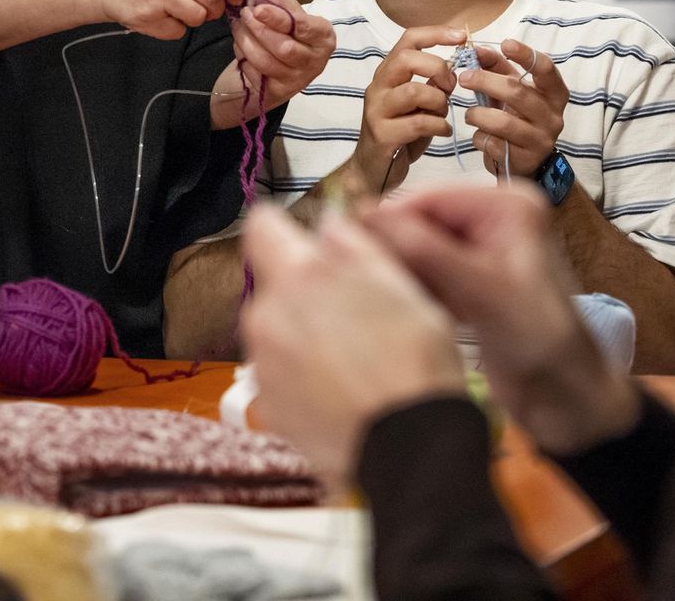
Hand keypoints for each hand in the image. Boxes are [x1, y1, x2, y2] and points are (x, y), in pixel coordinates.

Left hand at [226, 0, 335, 109]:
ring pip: (266, 61)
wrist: (287, 66)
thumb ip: (278, 3)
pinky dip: (243, 56)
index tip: (257, 8)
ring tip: (238, 26)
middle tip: (244, 14)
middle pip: (284, 47)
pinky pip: (255, 72)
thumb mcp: (292, 14)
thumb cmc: (292, 35)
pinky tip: (242, 45)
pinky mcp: (280, 91)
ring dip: (246, 41)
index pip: (302, 27)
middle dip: (259, 29)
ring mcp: (298, 79)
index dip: (277, 18)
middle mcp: (315, 61)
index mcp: (323, 37)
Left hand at [241, 205, 465, 485]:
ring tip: (353, 353)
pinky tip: (341, 385)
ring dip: (303, 330)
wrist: (409, 451)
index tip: (303, 236)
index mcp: (298, 278)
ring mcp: (263, 366)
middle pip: (273, 282)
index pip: (261, 225)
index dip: (283, 225)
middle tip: (352, 306)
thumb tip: (329, 224)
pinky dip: (302, 371)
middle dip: (304, 287)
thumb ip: (353, 243)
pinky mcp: (269, 406)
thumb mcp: (398, 283)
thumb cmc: (413, 364)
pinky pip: (280, 371)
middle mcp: (266, 317)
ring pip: (276, 327)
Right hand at [345, 26, 464, 194]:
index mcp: (388, 74)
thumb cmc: (400, 135)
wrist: (372, 172)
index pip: (408, 40)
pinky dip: (439, 126)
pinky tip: (442, 132)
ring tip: (443, 114)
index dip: (435, 34)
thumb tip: (454, 69)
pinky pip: (418, 123)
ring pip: (414, 90)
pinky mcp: (382, 134)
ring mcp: (377, 110)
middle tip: (451, 87)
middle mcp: (378, 87)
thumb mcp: (419, 106)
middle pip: (407, 58)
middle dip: (438, 68)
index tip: (461, 36)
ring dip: (439, 101)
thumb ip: (432, 86)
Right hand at [366, 185, 639, 454]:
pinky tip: (389, 304)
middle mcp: (494, 218)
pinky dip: (409, 286)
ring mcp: (481, 250)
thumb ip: (426, 251)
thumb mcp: (483, 291)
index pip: (430, 198)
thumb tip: (364, 215)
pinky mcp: (469, 282)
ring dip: (394, 267)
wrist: (570, 404)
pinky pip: (425, 272)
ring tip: (361, 289)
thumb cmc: (540, 343)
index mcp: (508, 204)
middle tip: (345, 271)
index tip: (338, 241)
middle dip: (388, 244)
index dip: (385, 217)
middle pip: (420, 220)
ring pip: (417, 247)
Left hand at [459, 40, 566, 178]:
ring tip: (470, 114)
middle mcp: (554, 117)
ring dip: (478, 114)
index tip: (506, 43)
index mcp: (555, 94)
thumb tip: (476, 49)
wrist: (526, 161)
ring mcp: (541, 141)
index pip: (546, 69)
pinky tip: (480, 135)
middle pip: (517, 92)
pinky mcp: (525, 161)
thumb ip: (497, 67)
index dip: (526, 55)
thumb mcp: (512, 89)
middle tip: (463, 77)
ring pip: (503, 122)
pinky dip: (479, 137)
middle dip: (485, 81)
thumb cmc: (518, 117)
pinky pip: (494, 143)